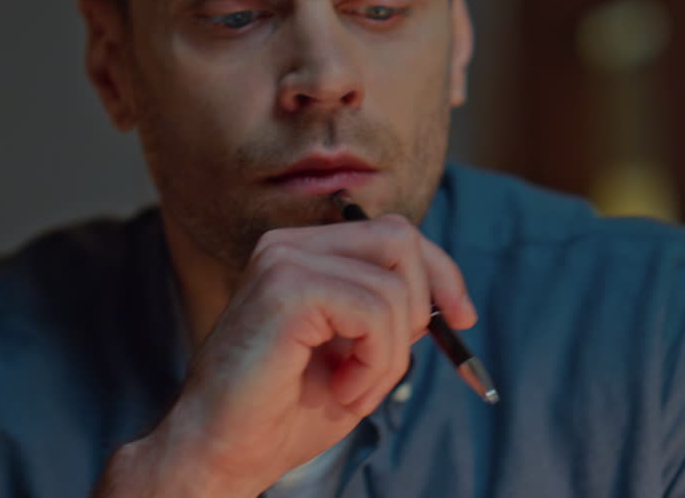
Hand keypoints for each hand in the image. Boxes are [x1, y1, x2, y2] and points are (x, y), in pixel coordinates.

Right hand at [141, 213, 476, 496]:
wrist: (222, 452)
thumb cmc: (281, 412)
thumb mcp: (355, 354)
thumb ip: (390, 316)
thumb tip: (442, 299)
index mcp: (301, 253)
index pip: (393, 232)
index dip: (440, 271)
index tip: (462, 318)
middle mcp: (289, 245)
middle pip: (400, 240)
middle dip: (421, 306)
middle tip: (388, 367)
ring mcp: (285, 261)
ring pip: (393, 287)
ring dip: (389, 355)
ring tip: (351, 389)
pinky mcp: (287, 288)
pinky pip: (375, 313)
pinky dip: (374, 364)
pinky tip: (341, 388)